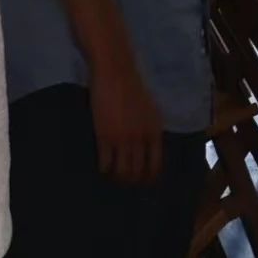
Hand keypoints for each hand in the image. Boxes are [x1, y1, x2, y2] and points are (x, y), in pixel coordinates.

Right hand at [88, 62, 164, 185]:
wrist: (115, 73)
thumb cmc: (133, 88)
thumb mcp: (150, 110)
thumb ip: (149, 129)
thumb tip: (147, 147)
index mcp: (154, 131)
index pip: (156, 164)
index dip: (150, 177)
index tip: (144, 183)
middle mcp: (141, 139)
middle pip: (138, 171)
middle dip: (132, 181)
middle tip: (125, 183)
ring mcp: (122, 139)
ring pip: (122, 171)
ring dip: (117, 177)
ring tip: (113, 177)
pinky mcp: (104, 136)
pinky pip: (105, 162)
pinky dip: (104, 168)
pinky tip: (102, 167)